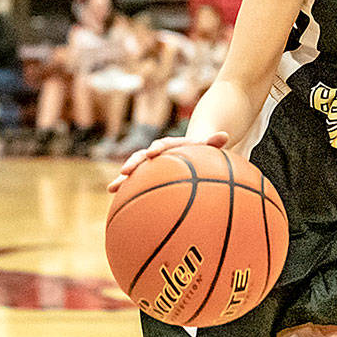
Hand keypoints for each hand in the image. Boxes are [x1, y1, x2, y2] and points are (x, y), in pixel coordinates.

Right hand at [107, 131, 229, 191]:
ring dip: (123, 179)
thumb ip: (213, 142)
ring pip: (135, 171)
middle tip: (124, 171)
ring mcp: (150, 165)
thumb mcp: (208, 146)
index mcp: (171, 146)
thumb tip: (225, 135)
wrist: (190, 149)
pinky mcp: (147, 176)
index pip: (162, 145)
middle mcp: (156, 154)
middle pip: (142, 156)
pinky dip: (127, 190)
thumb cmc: (200, 150)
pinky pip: (136, 183)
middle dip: (133, 163)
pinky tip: (117, 201)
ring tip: (111, 188)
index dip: (156, 148)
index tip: (151, 152)